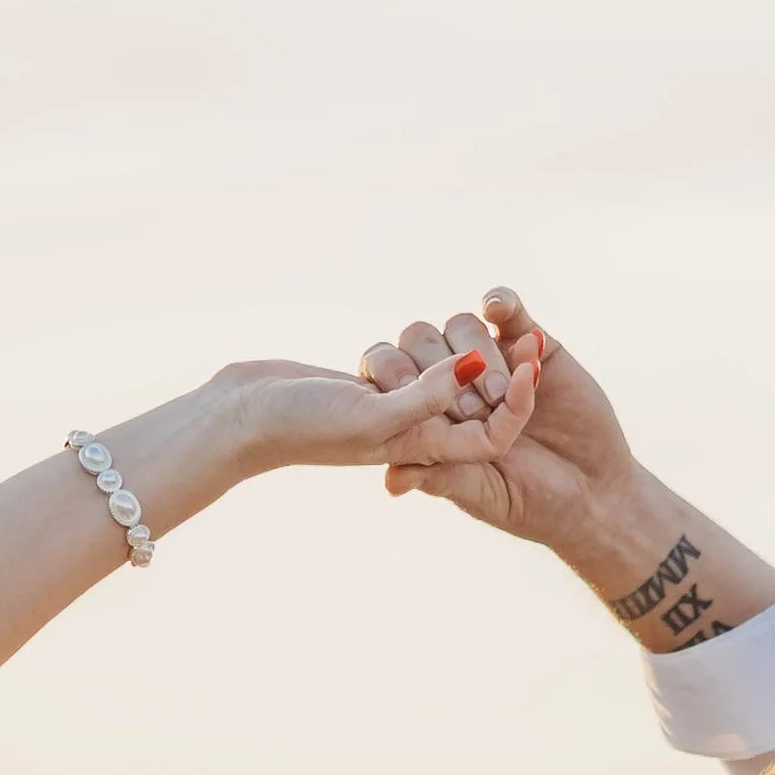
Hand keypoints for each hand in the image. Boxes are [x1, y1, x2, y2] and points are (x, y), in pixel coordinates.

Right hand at [211, 349, 535, 477]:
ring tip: (494, 327)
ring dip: (468, 358)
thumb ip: (425, 396)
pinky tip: (443, 328)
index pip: (491, 434)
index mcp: (420, 447)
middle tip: (528, 338)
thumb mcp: (374, 414)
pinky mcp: (369, 388)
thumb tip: (473, 370)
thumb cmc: (303, 425)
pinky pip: (415, 367)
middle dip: (502, 375)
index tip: (532, 362)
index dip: (519, 401)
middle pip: (475, 408)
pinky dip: (432, 350)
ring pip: (446, 382)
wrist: (242, 419)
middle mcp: (411, 433)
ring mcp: (390, 410)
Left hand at [355, 287, 638, 549]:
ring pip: (461, 325)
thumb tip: (389, 480)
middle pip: (421, 341)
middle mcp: (453, 383)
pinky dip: (501, 304)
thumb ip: (439, 479)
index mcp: (428, 416)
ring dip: (477, 353)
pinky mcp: (532, 344)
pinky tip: (497, 312)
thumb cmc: (530, 504)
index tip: (408, 397)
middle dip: (440, 371)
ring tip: (502, 394)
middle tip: (474, 410)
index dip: (392, 376)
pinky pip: (508, 310)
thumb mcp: (481, 495)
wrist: (595, 496)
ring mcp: (492, 360)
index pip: (390, 375)